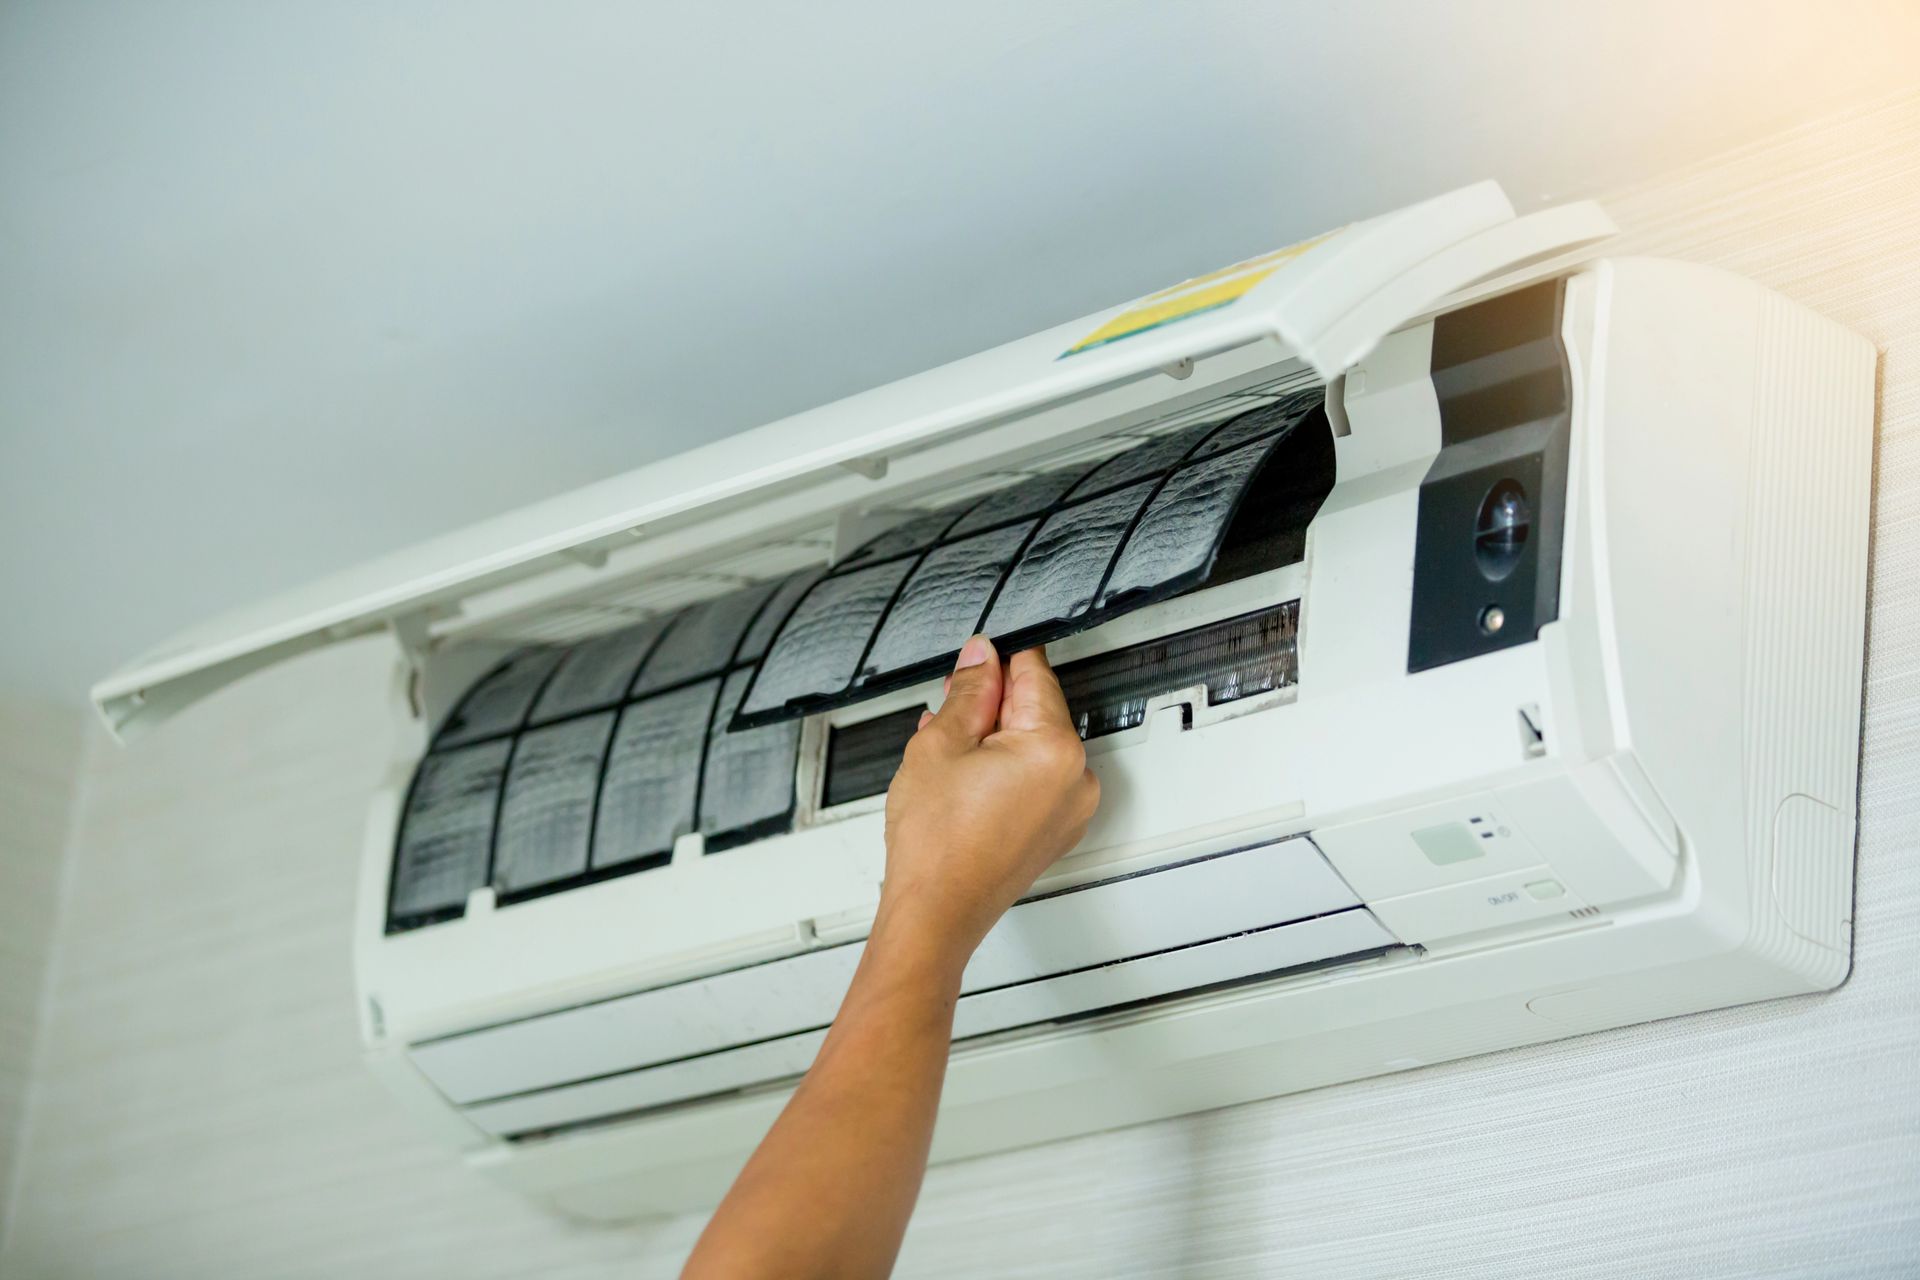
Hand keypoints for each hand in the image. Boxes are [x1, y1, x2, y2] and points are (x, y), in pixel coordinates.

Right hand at [879, 635, 1100, 965]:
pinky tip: (961, 776)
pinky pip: (1033, 780)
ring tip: (946, 751)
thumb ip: (969, 690)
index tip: (970, 664)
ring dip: (992, 737)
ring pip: (1032, 746)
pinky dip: (1002, 770)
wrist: (934, 913)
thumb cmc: (936, 844)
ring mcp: (1070, 809)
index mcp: (1056, 749)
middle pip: (1036, 711)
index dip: (995, 663)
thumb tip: (982, 658)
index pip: (1034, 674)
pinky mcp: (1055, 830)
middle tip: (946, 714)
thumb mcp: (940, 743)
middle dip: (991, 705)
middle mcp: (1076, 779)